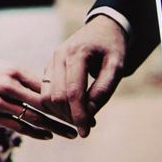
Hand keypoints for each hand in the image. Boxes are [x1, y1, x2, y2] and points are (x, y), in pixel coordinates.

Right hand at [0, 57, 77, 139]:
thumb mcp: (1, 66)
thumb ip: (21, 76)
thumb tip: (44, 87)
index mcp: (14, 70)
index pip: (47, 84)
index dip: (66, 95)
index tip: (82, 102)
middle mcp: (9, 85)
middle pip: (45, 102)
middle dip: (67, 114)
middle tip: (85, 121)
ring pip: (34, 117)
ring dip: (55, 127)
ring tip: (71, 133)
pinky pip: (18, 126)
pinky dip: (35, 132)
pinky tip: (48, 136)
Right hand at [42, 15, 127, 137]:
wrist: (101, 28)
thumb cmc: (112, 48)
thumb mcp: (116, 68)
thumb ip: (103, 90)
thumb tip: (88, 114)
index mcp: (77, 53)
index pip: (73, 91)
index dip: (78, 115)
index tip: (85, 132)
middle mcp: (59, 56)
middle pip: (56, 96)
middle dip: (69, 116)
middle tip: (86, 127)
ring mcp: (51, 60)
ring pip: (46, 95)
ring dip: (60, 112)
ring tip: (79, 120)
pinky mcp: (49, 66)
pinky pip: (45, 90)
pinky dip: (56, 104)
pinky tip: (71, 110)